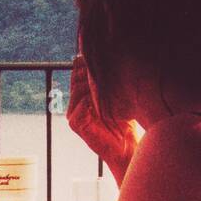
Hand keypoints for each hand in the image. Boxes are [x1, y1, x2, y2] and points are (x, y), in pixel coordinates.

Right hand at [67, 55, 141, 181]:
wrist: (126, 147)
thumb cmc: (126, 122)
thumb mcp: (119, 96)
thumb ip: (110, 80)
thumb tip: (114, 55)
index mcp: (83, 96)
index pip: (79, 72)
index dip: (88, 62)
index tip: (102, 53)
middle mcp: (75, 104)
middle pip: (77, 78)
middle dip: (90, 69)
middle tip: (104, 61)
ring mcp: (74, 115)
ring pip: (78, 89)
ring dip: (92, 82)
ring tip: (107, 78)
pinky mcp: (76, 125)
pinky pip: (80, 105)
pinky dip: (91, 99)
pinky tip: (105, 97)